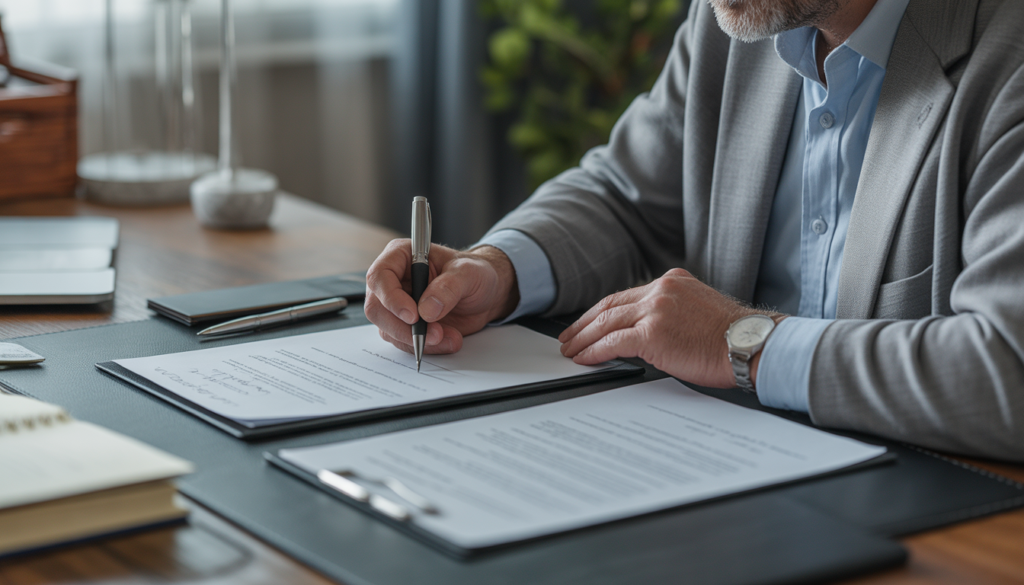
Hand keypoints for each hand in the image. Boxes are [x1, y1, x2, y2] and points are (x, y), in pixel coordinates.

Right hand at [365, 241, 518, 354]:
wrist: (484, 295)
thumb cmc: (474, 273)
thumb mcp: (468, 273)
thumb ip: (448, 287)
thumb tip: (426, 310)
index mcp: (401, 256)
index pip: (380, 277)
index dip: (391, 298)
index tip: (414, 316)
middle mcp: (393, 281)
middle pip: (377, 309)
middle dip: (404, 328)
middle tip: (435, 334)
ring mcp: (397, 305)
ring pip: (389, 330)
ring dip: (417, 340)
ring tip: (450, 337)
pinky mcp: (406, 326)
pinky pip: (404, 342)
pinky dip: (425, 347)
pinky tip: (449, 340)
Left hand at [558, 268, 780, 388]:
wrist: (752, 345)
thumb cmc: (734, 339)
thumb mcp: (699, 310)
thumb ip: (671, 312)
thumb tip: (647, 331)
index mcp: (672, 282)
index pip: (626, 295)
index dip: (602, 311)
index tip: (589, 322)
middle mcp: (661, 290)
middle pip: (610, 305)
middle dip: (585, 323)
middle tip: (569, 337)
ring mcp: (656, 310)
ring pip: (606, 322)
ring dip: (584, 338)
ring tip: (571, 350)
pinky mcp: (653, 333)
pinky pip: (613, 342)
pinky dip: (595, 351)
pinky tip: (585, 358)